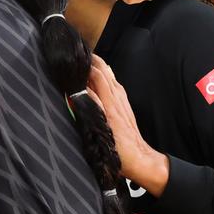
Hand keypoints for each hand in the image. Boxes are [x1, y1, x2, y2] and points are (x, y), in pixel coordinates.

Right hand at [86, 55, 170, 195]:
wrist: (140, 160)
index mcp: (110, 102)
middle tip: (77, 53)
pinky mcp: (124, 107)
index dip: (85, 63)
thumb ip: (92, 108)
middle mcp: (117, 98)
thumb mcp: (101, 130)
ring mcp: (122, 101)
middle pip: (104, 70)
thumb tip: (79, 90)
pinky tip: (99, 78)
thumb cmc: (120, 151)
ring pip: (109, 76)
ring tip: (85, 60)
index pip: (96, 74)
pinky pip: (113, 85)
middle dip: (92, 60)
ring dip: (98, 66)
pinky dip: (104, 77)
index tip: (73, 57)